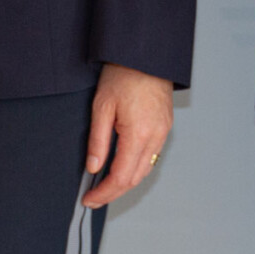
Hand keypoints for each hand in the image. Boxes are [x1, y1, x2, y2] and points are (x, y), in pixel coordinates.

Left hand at [83, 63, 172, 207]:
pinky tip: (123, 167)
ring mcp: (163, 132)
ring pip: (145, 170)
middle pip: (135, 178)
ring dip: (126, 182)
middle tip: (94, 197)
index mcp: (139, 134)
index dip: (104, 192)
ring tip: (105, 186)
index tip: (89, 199)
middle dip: (114, 192)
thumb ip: (98, 141)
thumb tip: (93, 168)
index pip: (121, 176)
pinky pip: (152, 156)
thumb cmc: (123, 74)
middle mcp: (155, 137)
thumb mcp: (101, 107)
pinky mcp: (165, 126)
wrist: (146, 54)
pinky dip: (137, 167)